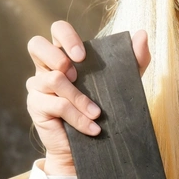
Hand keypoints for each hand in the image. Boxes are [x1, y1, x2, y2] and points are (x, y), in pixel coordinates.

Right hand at [26, 21, 150, 174]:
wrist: (90, 148)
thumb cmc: (102, 110)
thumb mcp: (121, 84)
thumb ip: (133, 60)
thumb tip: (142, 34)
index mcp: (64, 56)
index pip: (57, 30)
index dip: (66, 36)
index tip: (83, 56)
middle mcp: (46, 68)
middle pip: (36, 44)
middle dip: (57, 56)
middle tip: (76, 75)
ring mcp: (38, 86)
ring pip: (54, 80)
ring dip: (80, 98)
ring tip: (97, 113)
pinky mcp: (36, 106)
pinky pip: (57, 105)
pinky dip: (78, 117)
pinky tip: (92, 127)